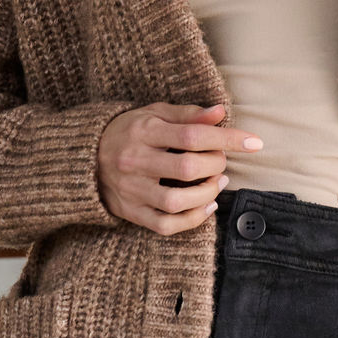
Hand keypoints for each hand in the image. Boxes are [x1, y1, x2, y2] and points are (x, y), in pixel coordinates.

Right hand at [96, 102, 261, 233]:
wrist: (83, 158)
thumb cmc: (128, 131)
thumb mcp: (154, 114)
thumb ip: (188, 114)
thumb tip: (222, 112)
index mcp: (144, 131)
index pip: (193, 135)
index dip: (227, 139)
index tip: (254, 142)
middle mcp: (135, 161)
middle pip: (187, 168)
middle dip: (216, 165)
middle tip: (221, 161)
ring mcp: (131, 190)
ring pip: (176, 202)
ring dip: (206, 194)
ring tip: (217, 182)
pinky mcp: (130, 212)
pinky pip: (165, 225)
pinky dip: (192, 220)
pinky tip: (206, 206)